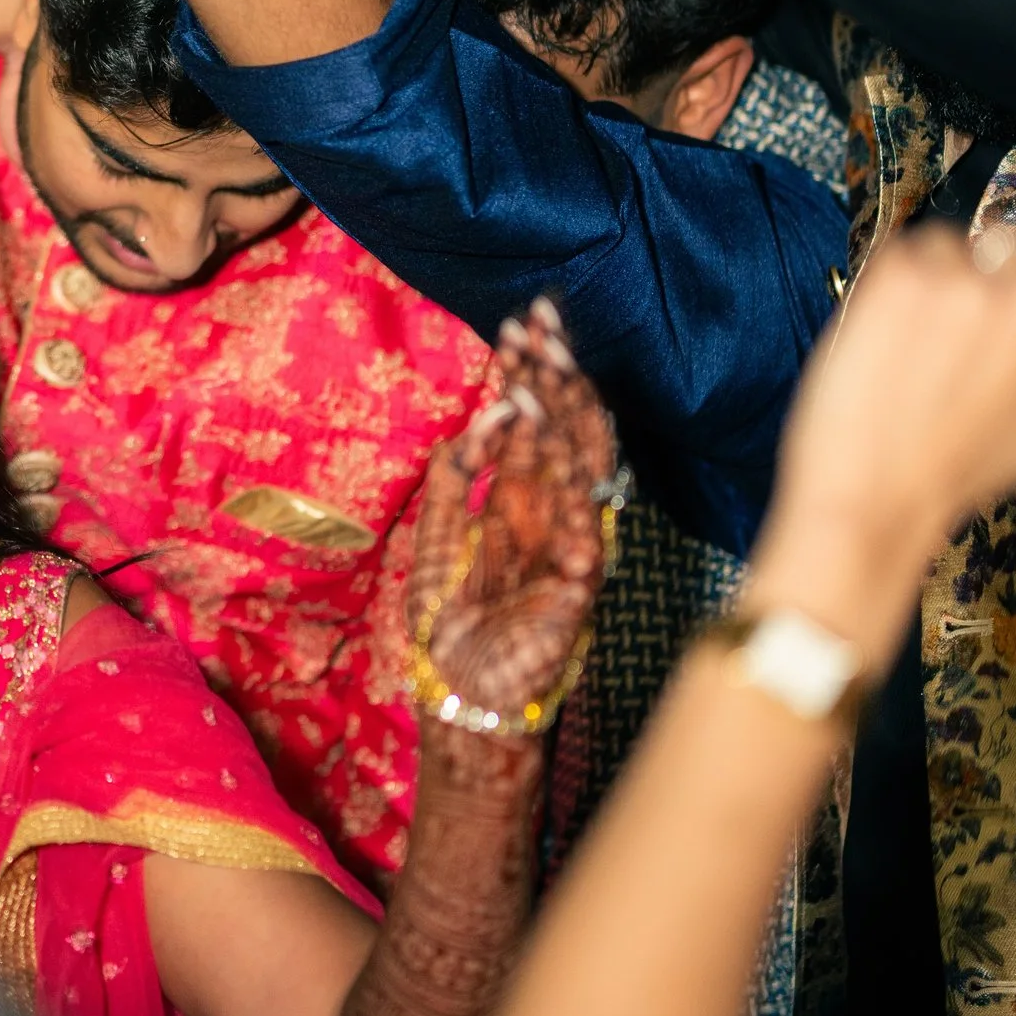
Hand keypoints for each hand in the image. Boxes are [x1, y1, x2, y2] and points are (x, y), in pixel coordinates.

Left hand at [407, 298, 614, 726]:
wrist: (458, 699)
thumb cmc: (447, 626)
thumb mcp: (434, 535)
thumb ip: (455, 476)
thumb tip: (491, 412)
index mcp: (519, 503)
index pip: (531, 425)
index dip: (526, 376)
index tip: (517, 325)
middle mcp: (551, 514)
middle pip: (562, 429)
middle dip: (554, 372)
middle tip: (544, 316)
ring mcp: (570, 542)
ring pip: (581, 460)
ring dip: (567, 405)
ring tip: (551, 354)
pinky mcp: (579, 581)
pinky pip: (579, 517)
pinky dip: (566, 472)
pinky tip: (547, 429)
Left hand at [747, 220, 1015, 659]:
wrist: (880, 493)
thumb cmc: (971, 464)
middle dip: (1004, 286)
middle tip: (971, 350)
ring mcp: (971, 280)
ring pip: (974, 247)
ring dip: (955, 282)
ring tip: (934, 347)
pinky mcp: (908, 272)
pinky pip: (920, 248)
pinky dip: (908, 283)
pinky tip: (902, 337)